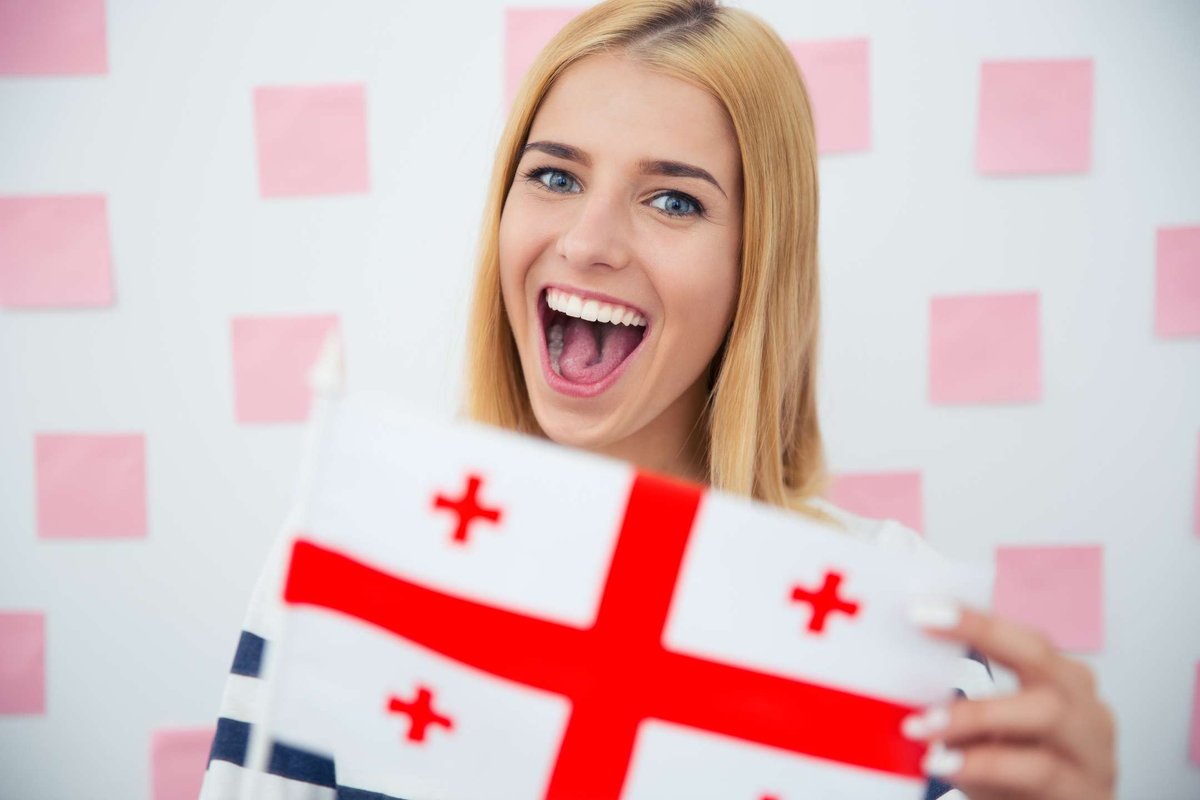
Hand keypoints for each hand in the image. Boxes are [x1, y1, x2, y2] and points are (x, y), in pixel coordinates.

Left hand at [902, 601, 1116, 799]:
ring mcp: (1095, 754)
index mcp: (1064, 686)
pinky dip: (986, 764)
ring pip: (1046, 713)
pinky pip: (1039, 769)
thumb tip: (908, 679)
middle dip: (982, 637)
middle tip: (921, 627)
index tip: (922, 608)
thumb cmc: (1018, 784)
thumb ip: (961, 709)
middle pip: (1042, 660)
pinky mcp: (1087, 794)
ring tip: (924, 725)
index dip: (975, 619)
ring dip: (976, 714)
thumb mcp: (988, 740)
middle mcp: (1087, 711)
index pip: (1023, 638)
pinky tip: (949, 766)